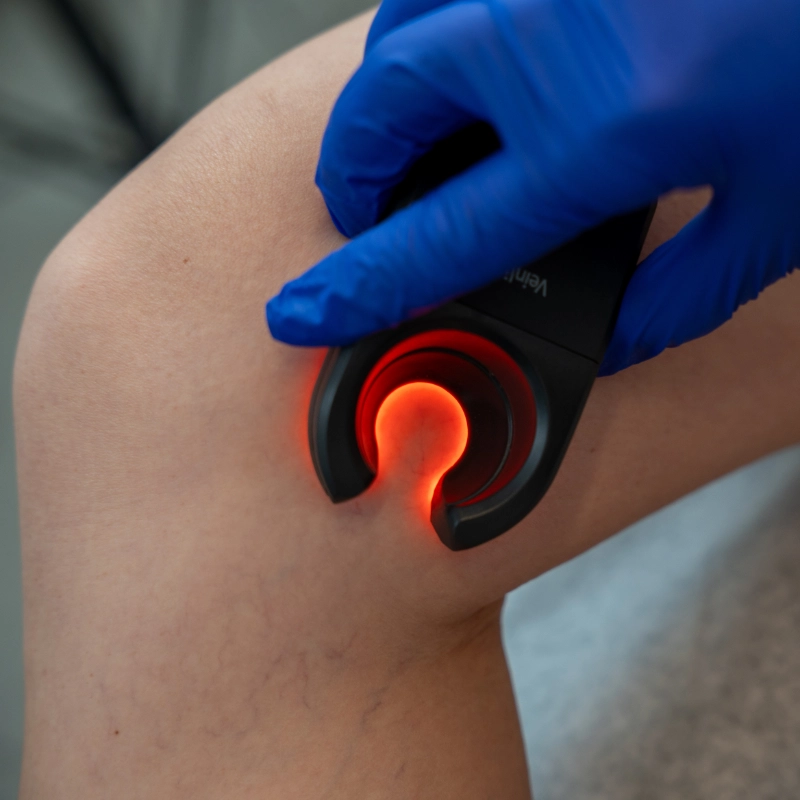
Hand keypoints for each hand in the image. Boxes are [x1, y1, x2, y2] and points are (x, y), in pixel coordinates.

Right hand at [266, 0, 799, 373]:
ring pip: (401, 33)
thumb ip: (674, 302)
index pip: (438, 235)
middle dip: (354, 179)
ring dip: (386, 105)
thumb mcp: (776, 219)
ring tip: (412, 150)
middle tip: (369, 219)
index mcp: (603, 131)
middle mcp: (553, 35)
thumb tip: (613, 342)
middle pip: (382, 113)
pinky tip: (471, 69)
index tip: (298, 313)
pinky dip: (432, 34)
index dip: (356, 287)